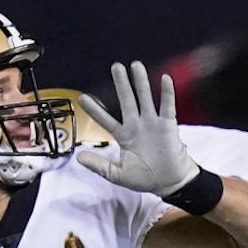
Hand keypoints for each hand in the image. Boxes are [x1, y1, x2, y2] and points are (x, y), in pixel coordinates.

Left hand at [77, 61, 197, 196]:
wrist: (169, 182)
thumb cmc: (145, 178)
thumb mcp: (117, 175)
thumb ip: (99, 166)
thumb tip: (79, 158)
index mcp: (124, 136)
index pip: (106, 119)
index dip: (94, 109)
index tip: (82, 97)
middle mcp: (137, 125)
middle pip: (127, 101)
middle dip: (121, 84)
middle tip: (116, 66)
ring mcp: (152, 123)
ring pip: (145, 98)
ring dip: (141, 82)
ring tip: (136, 65)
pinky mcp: (167, 125)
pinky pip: (167, 106)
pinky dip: (167, 93)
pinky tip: (165, 78)